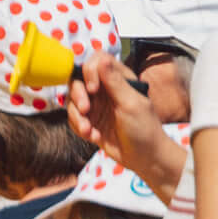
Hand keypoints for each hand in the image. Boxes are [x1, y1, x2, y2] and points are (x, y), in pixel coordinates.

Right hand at [74, 53, 184, 202]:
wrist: (144, 158)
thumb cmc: (145, 129)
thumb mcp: (131, 104)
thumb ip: (115, 82)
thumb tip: (101, 59)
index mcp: (120, 80)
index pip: (97, 62)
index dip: (89, 71)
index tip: (93, 88)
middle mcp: (106, 90)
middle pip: (79, 80)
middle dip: (78, 95)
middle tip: (85, 109)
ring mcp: (97, 106)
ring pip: (73, 101)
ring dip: (77, 116)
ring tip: (88, 130)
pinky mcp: (90, 122)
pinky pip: (74, 119)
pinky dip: (79, 128)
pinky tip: (93, 137)